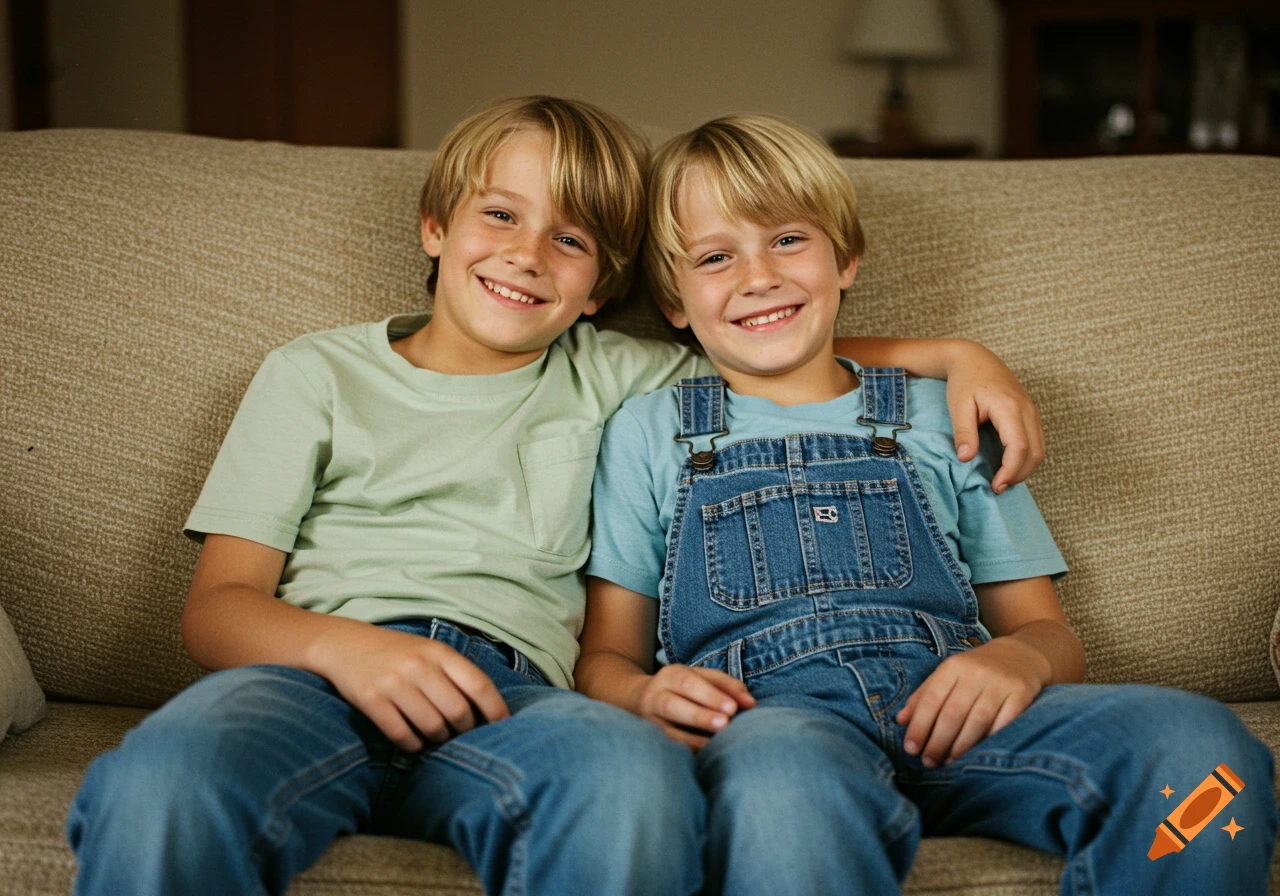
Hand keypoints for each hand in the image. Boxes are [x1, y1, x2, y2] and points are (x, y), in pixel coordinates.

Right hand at [316, 624, 509, 751]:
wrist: (345, 645)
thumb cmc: (398, 653)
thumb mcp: (430, 652)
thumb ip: (457, 675)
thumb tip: (488, 713)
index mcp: (440, 652)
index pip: (479, 685)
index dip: (496, 710)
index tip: (503, 726)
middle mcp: (419, 666)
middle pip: (458, 712)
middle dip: (464, 730)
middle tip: (459, 733)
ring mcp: (394, 683)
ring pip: (433, 727)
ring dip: (438, 739)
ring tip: (436, 735)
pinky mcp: (371, 701)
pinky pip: (403, 736)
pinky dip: (413, 745)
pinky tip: (414, 740)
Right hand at [632, 664, 755, 750]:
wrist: (637, 700)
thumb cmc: (683, 690)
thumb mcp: (701, 679)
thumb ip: (727, 686)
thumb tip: (751, 703)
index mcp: (670, 675)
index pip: (689, 682)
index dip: (710, 695)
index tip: (733, 708)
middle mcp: (654, 696)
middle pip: (672, 705)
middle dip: (699, 715)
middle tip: (725, 723)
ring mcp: (648, 721)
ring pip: (665, 730)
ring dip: (691, 739)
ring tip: (714, 745)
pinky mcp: (649, 741)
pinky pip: (666, 748)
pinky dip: (685, 753)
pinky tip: (703, 757)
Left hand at [895, 637, 1048, 767]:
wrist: (1022, 655)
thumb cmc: (977, 670)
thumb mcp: (949, 674)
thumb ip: (924, 695)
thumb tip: (900, 721)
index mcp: (954, 666)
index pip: (931, 698)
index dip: (919, 725)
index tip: (910, 748)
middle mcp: (977, 672)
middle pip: (953, 712)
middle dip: (938, 741)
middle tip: (928, 762)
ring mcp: (1001, 683)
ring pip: (977, 721)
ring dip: (961, 746)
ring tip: (948, 762)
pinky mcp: (1022, 695)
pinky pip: (1004, 724)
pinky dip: (989, 741)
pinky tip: (978, 754)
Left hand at [944, 345, 1045, 491]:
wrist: (974, 359)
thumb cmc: (964, 381)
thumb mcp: (958, 406)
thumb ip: (963, 432)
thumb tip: (966, 458)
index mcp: (1009, 406)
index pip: (1019, 446)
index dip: (1011, 470)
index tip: (996, 485)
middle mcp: (1026, 409)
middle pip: (1036, 451)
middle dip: (1020, 474)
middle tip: (998, 487)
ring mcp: (1032, 411)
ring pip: (1040, 448)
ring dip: (1025, 468)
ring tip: (1002, 480)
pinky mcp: (1031, 414)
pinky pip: (1037, 441)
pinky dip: (1027, 458)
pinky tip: (1009, 465)